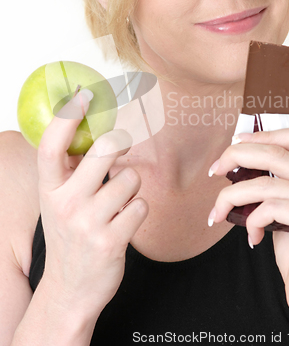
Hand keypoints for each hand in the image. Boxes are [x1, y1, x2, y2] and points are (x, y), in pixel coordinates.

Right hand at [37, 89, 148, 319]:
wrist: (69, 289)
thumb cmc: (68, 235)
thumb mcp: (58, 201)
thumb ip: (70, 169)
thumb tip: (90, 128)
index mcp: (49, 189)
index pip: (52, 146)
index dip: (68, 117)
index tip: (84, 95)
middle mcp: (66, 203)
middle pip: (105, 150)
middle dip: (120, 145)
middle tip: (120, 149)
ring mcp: (88, 223)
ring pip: (131, 178)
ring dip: (131, 187)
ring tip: (117, 203)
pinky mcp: (112, 241)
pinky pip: (141, 205)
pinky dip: (138, 210)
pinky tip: (123, 222)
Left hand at [209, 128, 288, 331]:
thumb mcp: (285, 213)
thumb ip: (273, 188)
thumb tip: (237, 166)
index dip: (266, 134)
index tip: (237, 142)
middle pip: (276, 152)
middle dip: (237, 156)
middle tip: (215, 170)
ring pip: (264, 184)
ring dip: (231, 197)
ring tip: (217, 214)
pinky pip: (269, 208)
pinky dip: (251, 220)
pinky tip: (253, 237)